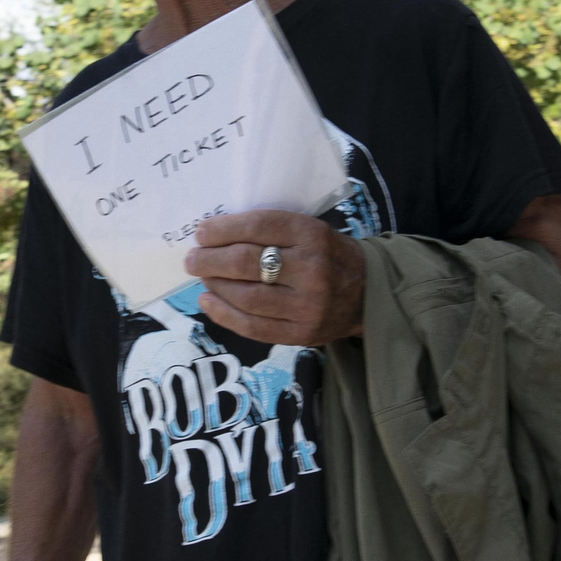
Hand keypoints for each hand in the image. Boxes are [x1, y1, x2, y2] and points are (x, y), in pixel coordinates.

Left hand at [187, 210, 364, 345]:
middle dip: (211, 259)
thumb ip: (272, 231)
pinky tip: (208, 301)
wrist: (368, 293)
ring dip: (215, 285)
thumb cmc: (328, 255)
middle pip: (247, 262)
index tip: (202, 232)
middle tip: (193, 258)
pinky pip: (253, 326)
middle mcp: (311, 269)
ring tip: (202, 277)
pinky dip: (224, 314)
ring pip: (247, 296)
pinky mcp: (301, 333)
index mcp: (312, 235)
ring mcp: (307, 305)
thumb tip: (216, 235)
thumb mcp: (310, 230)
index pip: (259, 227)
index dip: (224, 229)